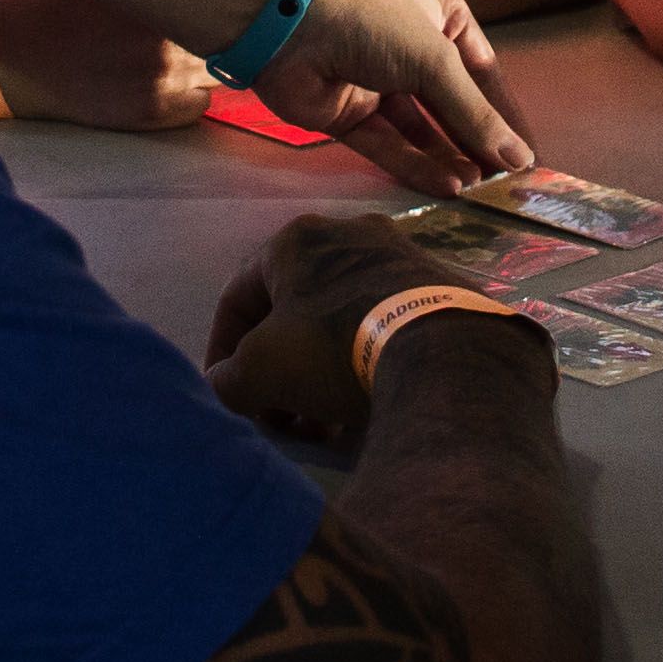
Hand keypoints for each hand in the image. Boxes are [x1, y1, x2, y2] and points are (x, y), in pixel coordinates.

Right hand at [0, 0, 213, 131]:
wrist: (12, 58)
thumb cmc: (53, 4)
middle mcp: (162, 34)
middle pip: (225, 32)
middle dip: (219, 25)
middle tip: (211, 20)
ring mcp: (160, 76)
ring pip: (219, 68)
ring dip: (209, 59)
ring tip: (180, 47)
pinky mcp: (152, 111)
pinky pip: (200, 103)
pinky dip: (193, 92)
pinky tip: (167, 77)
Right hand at [202, 214, 502, 443]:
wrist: (441, 352)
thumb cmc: (333, 347)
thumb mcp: (261, 370)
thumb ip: (228, 378)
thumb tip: (223, 386)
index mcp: (295, 239)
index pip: (238, 295)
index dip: (222, 350)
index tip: (227, 393)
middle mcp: (347, 233)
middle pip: (292, 312)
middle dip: (279, 371)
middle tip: (280, 419)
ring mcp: (399, 255)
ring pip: (337, 321)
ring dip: (317, 375)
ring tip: (321, 428)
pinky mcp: (438, 284)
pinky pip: (381, 326)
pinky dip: (360, 364)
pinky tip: (361, 408)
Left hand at [243, 0, 531, 195]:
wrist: (283, 20)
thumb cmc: (370, 18)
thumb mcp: (434, 59)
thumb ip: (474, 113)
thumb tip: (518, 159)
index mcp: (438, 13)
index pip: (483, 72)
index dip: (505, 114)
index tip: (528, 157)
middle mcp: (410, 45)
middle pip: (452, 104)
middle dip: (477, 142)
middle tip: (506, 185)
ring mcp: (376, 81)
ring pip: (421, 129)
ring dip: (449, 158)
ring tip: (480, 192)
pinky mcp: (347, 113)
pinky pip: (388, 144)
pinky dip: (414, 165)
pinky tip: (446, 188)